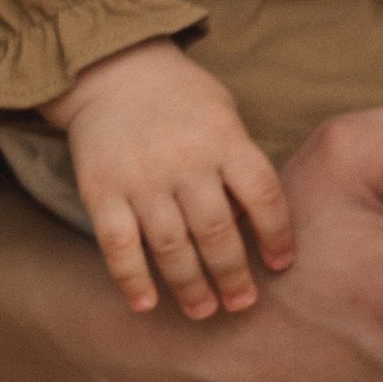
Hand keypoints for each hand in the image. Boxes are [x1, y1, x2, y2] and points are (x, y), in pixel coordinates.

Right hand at [42, 39, 291, 319]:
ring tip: (204, 310)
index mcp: (224, 138)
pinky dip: (132, 279)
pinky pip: (118, 245)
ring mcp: (140, 178)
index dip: (277, 235)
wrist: (112, 71)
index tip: (281, 265)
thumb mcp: (224, 114)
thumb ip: (240, 163)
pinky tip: (147, 304)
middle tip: (242, 303)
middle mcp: (184, 160)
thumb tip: (256, 228)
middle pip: (217, 230)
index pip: (263, 195)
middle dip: (233, 274)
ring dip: (190, 285)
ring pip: (170, 246)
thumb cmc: (182, 99)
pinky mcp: (101, 191)